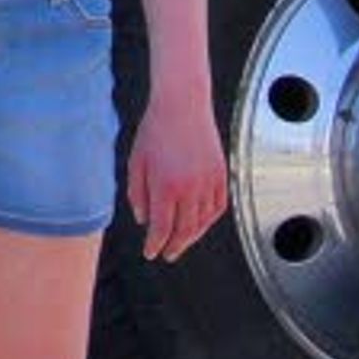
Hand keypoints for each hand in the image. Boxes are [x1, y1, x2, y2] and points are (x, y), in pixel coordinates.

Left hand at [126, 83, 229, 261]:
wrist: (182, 104)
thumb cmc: (155, 130)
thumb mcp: (136, 161)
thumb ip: (137, 194)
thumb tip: (144, 221)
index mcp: (165, 185)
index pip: (161, 227)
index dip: (155, 244)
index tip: (150, 253)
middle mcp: (190, 188)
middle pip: (185, 230)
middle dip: (174, 246)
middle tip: (167, 254)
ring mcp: (209, 182)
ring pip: (204, 222)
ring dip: (193, 237)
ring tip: (181, 242)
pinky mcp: (222, 175)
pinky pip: (218, 207)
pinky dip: (209, 220)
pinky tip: (199, 224)